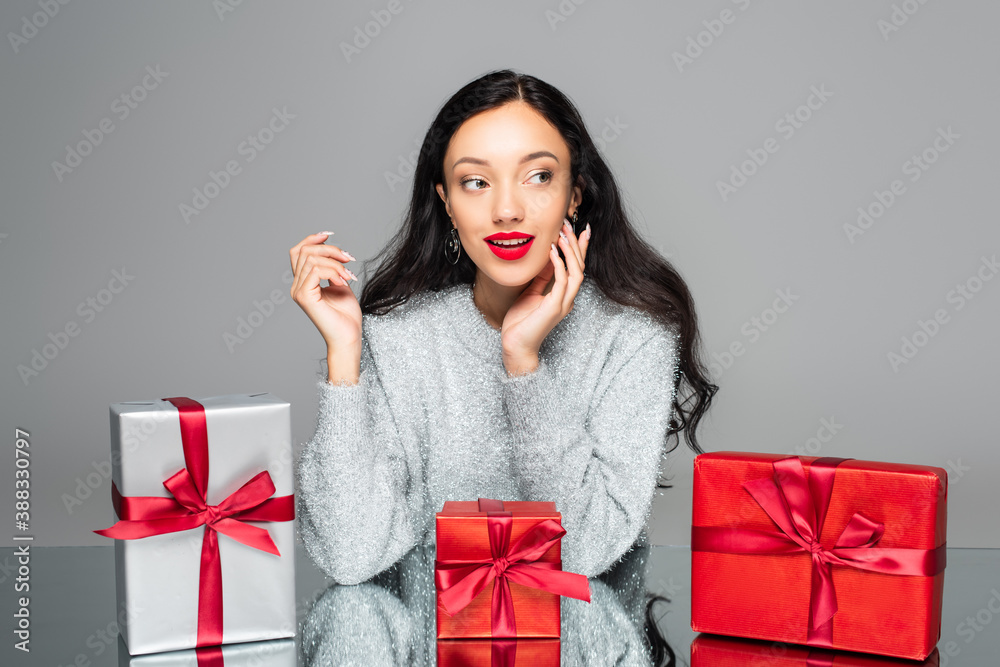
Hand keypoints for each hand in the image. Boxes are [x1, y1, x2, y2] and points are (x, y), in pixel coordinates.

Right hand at [289, 232, 361, 351]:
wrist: (348, 337)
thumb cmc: (346, 316)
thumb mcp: (340, 284)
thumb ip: (333, 268)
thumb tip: (333, 251)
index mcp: (303, 282)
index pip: (298, 251)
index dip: (312, 239)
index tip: (330, 235)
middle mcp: (296, 286)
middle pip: (305, 251)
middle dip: (330, 249)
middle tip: (349, 258)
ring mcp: (298, 291)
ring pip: (312, 259)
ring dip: (336, 262)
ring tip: (349, 275)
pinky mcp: (305, 297)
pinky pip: (316, 271)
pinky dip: (334, 271)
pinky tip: (344, 282)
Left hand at [501, 217, 590, 374]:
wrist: (515, 345)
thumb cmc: (521, 322)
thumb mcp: (531, 292)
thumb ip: (542, 277)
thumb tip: (547, 257)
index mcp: (563, 296)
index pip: (576, 268)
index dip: (580, 249)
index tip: (581, 230)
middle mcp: (567, 299)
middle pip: (580, 267)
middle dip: (576, 245)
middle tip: (570, 225)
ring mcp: (563, 303)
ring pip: (576, 272)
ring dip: (571, 252)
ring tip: (563, 233)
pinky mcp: (554, 307)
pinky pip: (562, 281)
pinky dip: (558, 264)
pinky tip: (552, 250)